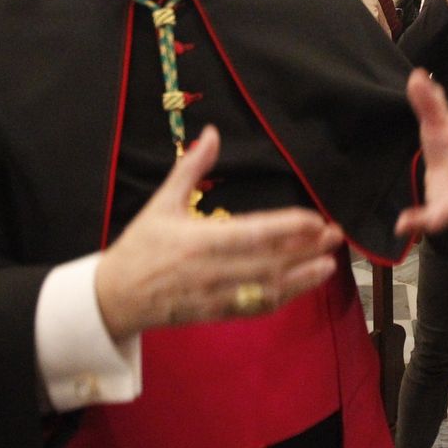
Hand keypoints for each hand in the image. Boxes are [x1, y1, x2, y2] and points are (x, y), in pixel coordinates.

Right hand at [94, 127, 343, 339]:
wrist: (113, 297)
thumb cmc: (140, 246)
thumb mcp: (161, 202)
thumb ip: (191, 168)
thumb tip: (211, 133)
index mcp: (199, 240)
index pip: (254, 233)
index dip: (288, 228)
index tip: (315, 219)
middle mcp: (213, 271)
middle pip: (269, 262)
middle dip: (306, 249)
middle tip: (335, 235)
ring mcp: (216, 296)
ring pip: (267, 289)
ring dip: (302, 277)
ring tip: (330, 263)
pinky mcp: (216, 314)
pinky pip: (255, 308)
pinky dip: (282, 298)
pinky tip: (303, 286)